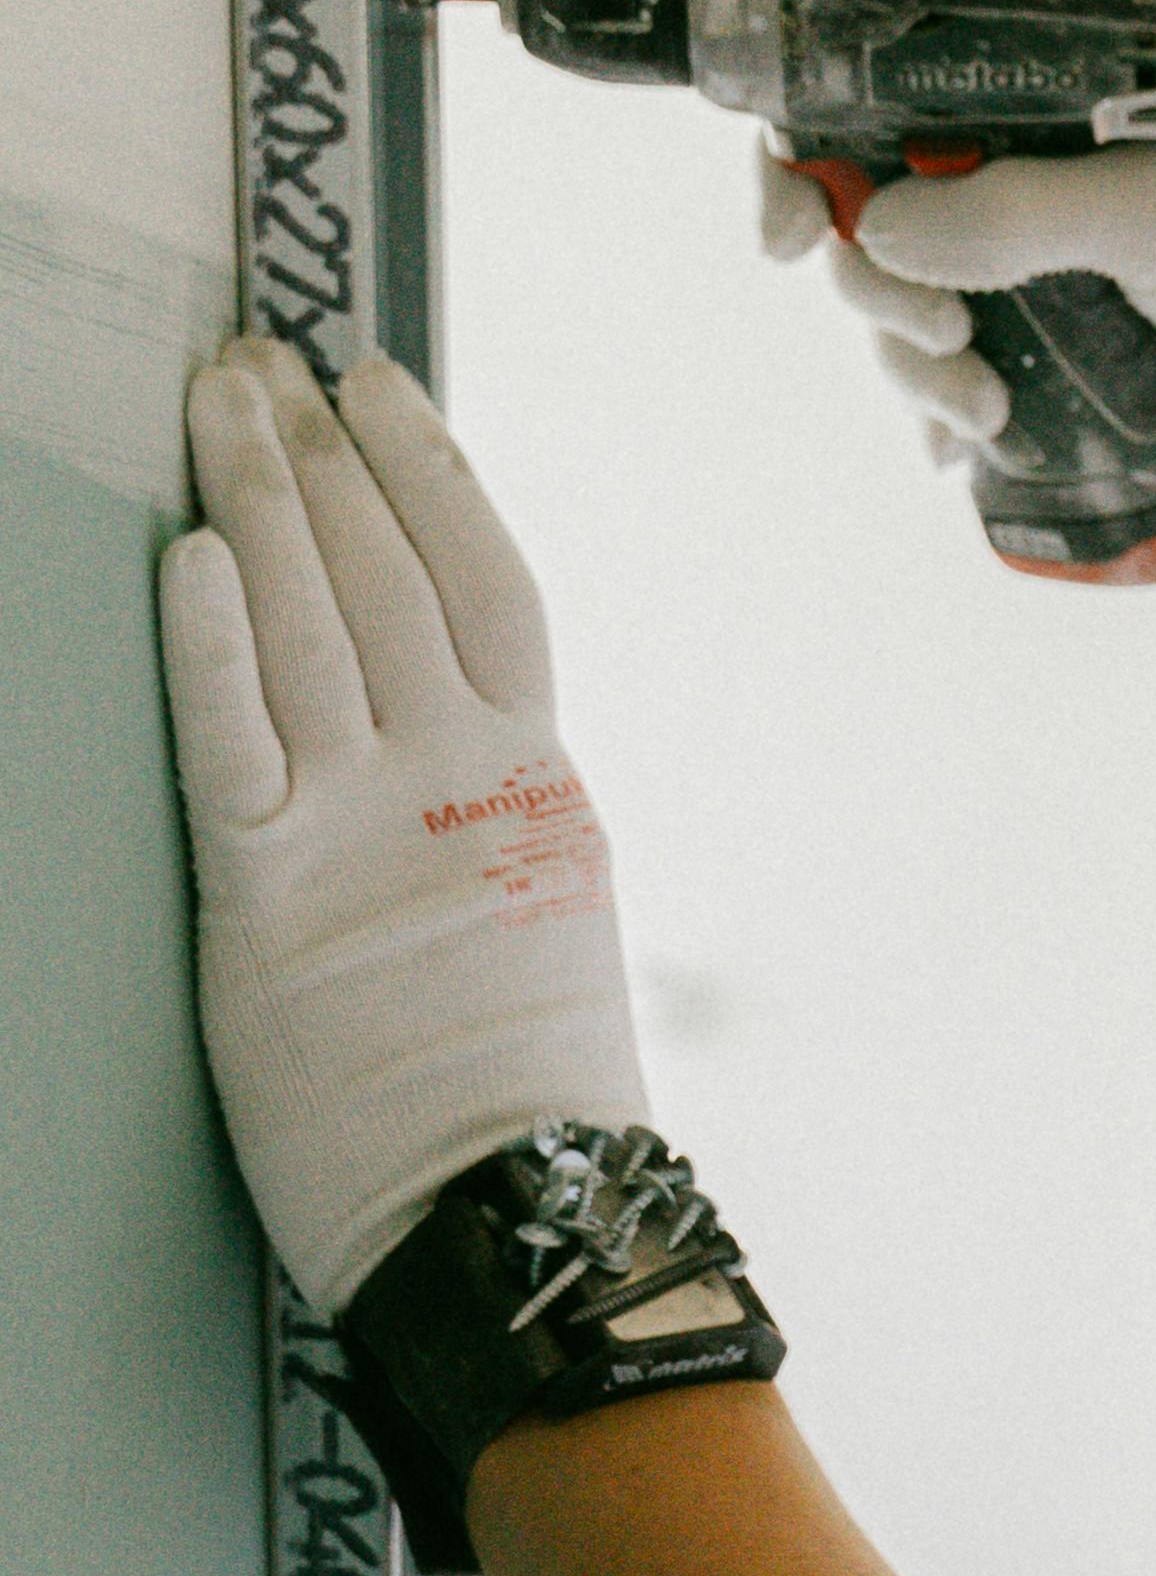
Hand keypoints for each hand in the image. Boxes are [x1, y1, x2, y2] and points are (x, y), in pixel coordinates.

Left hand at [160, 337, 650, 1313]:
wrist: (521, 1219)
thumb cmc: (526, 1106)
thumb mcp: (540, 931)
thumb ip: (492, 833)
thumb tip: (460, 769)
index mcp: (533, 784)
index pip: (485, 580)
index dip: (428, 468)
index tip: (376, 382)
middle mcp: (457, 779)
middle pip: (387, 572)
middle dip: (319, 451)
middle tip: (263, 356)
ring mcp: (368, 829)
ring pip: (315, 625)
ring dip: (263, 497)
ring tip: (222, 395)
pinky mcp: (272, 899)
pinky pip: (235, 746)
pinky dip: (213, 647)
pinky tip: (196, 557)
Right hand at [756, 95, 1155, 455]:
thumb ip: (1023, 215)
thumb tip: (874, 230)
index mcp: (1048, 70)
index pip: (880, 74)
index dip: (806, 145)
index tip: (791, 234)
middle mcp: (1026, 135)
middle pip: (868, 197)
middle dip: (877, 289)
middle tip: (948, 349)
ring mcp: (1033, 227)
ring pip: (904, 288)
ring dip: (913, 364)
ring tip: (984, 418)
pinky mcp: (1049, 310)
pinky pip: (953, 352)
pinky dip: (942, 404)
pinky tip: (963, 452)